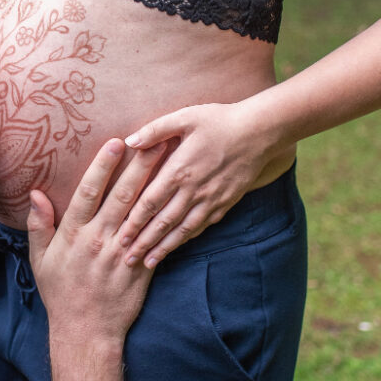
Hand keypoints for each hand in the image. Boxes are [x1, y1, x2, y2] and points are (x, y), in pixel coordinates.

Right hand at [28, 138, 165, 347]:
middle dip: (140, 166)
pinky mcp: (142, 267)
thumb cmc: (61, 293)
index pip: (89, 192)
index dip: (102, 167)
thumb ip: (39, 225)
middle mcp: (99, 240)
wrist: (86, 332)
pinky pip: (156, 238)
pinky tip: (179, 199)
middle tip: (155, 140)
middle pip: (122, 196)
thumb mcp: (40, 260)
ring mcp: (123, 254)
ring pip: (143, 213)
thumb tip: (35, 193)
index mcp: (74, 234)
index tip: (115, 142)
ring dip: (158, 185)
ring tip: (173, 161)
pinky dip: (168, 217)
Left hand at [121, 100, 280, 266]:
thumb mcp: (185, 117)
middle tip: (127, 260)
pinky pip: (202, 225)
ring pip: (183, 230)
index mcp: (180, 169)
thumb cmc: (219, 120)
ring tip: (148, 263)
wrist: (260, 132)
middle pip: (164, 223)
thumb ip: (155, 130)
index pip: (151, 202)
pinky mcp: (225, 203)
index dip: (134, 222)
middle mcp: (194, 189)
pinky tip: (176, 246)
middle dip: (144, 243)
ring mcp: (211, 199)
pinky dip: (187, 238)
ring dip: (164, 248)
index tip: (120, 238)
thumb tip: (129, 141)